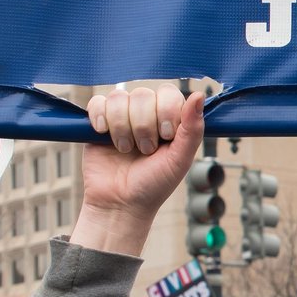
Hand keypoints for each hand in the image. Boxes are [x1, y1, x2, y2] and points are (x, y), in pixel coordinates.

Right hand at [74, 82, 207, 255]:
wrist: (120, 203)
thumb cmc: (154, 184)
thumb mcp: (180, 159)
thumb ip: (192, 129)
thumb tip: (199, 94)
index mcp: (169, 118)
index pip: (168, 93)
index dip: (166, 112)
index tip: (166, 137)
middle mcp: (146, 113)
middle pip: (142, 94)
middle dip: (144, 126)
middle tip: (145, 150)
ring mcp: (121, 115)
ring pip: (119, 98)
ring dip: (122, 127)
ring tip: (126, 149)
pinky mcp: (98, 121)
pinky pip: (97, 102)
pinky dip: (100, 118)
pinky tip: (104, 134)